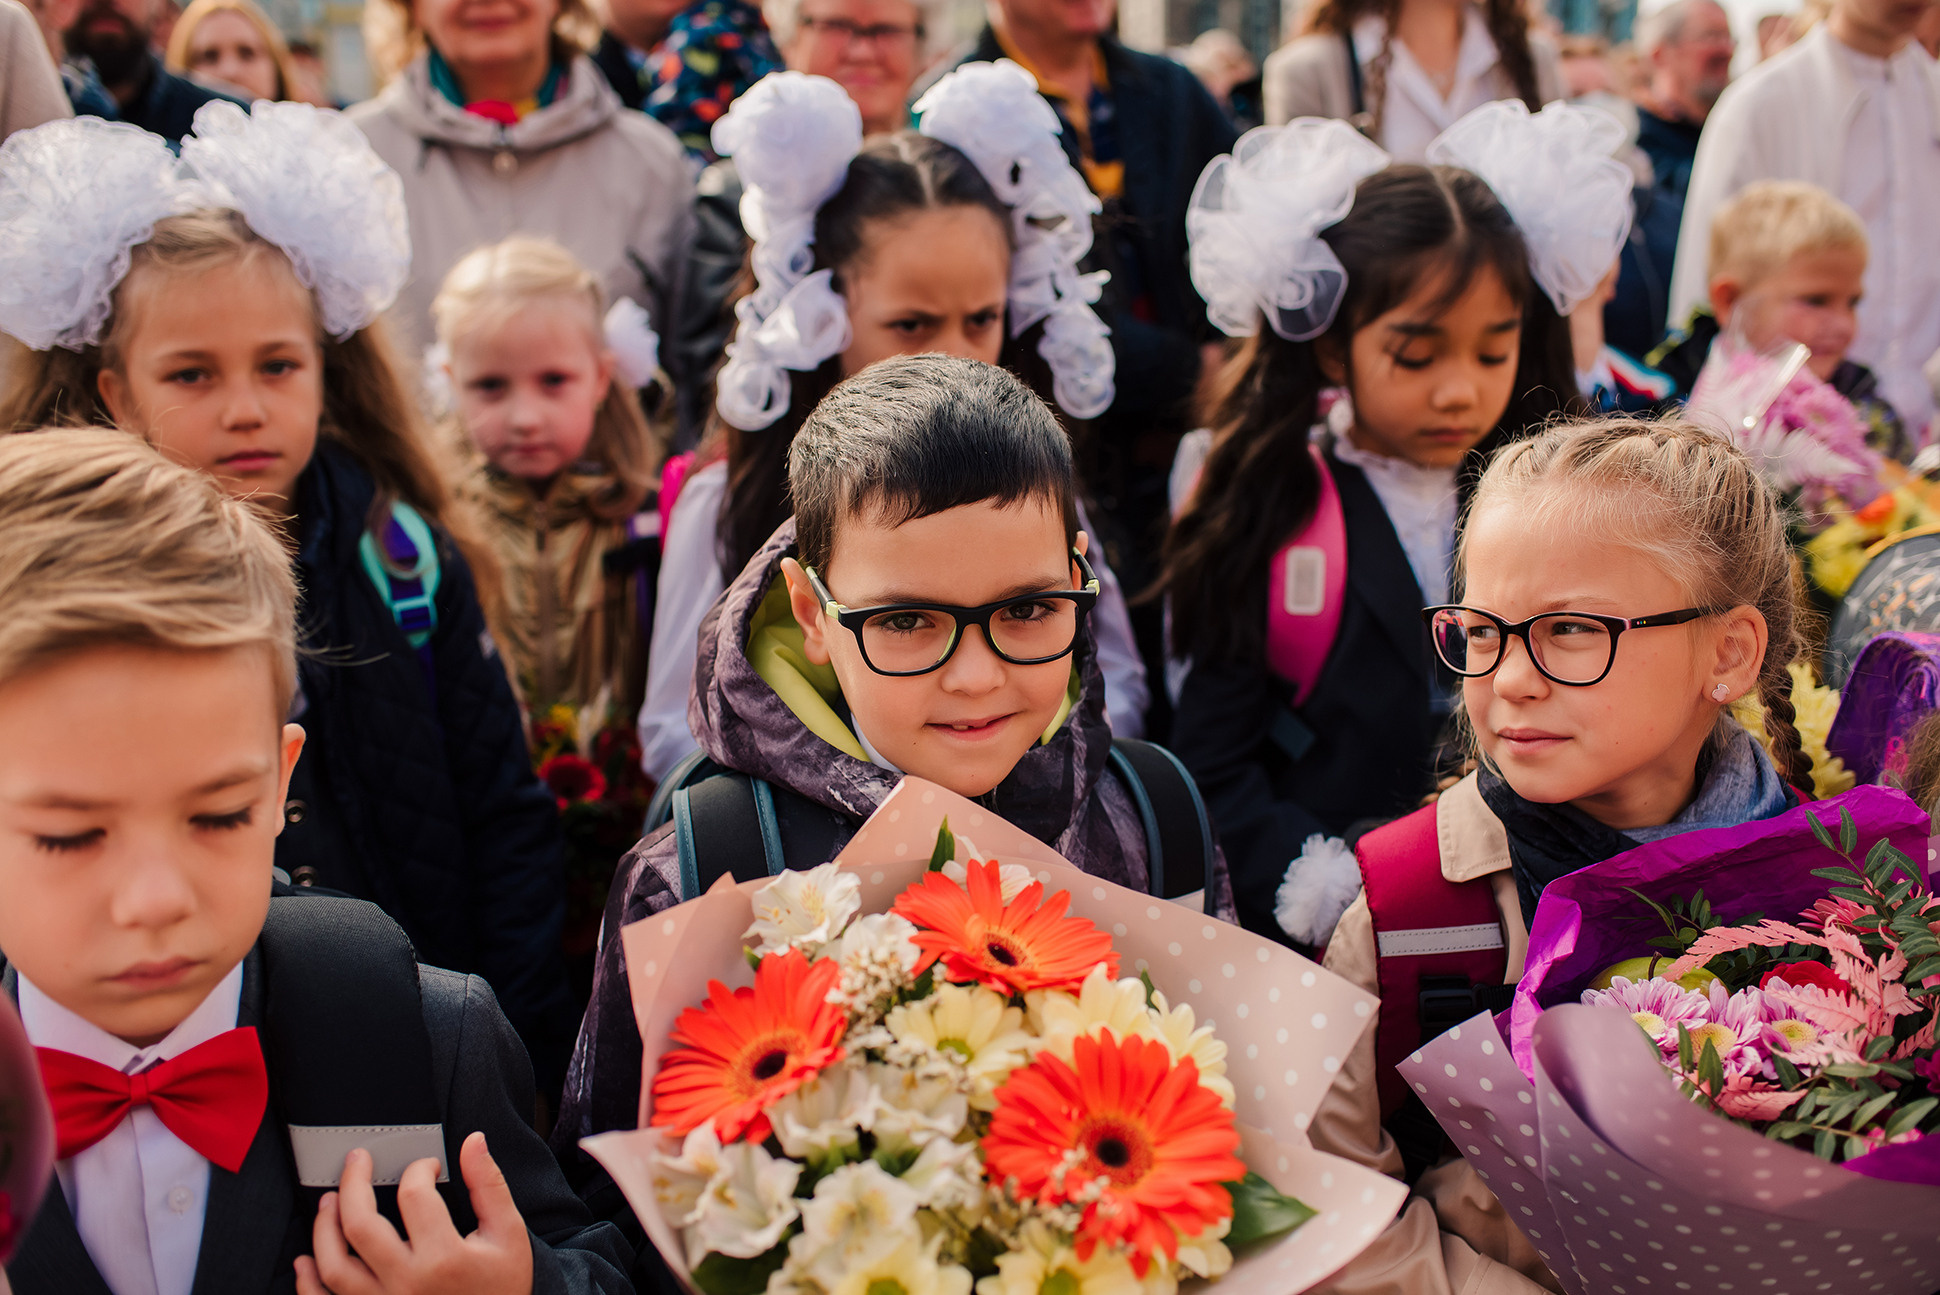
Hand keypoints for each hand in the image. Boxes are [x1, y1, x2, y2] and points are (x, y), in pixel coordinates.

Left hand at [294, 1131, 534, 1294]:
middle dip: (352, 1182)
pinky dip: (308, 1284)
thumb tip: (473, 1140)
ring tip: (329, 1200)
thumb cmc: (503, 1288)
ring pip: (334, 1265)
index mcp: (444, 1258)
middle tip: (356, 1159)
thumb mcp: (508, 1235)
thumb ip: (488, 1185)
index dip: (419, 1168)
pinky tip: (304, 1261)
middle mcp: (407, 1283)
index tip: (429, 1166)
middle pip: (360, 1225)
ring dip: (324, 1227)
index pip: (414, 1195)